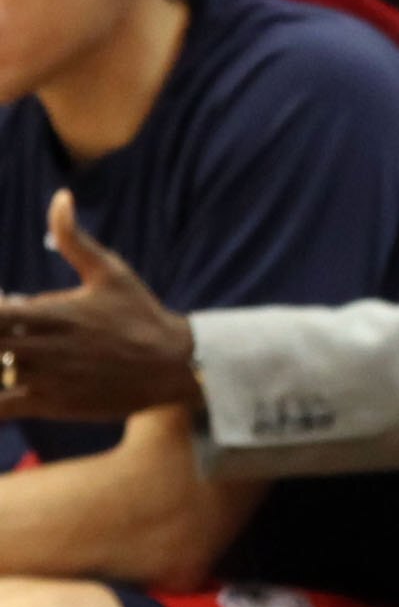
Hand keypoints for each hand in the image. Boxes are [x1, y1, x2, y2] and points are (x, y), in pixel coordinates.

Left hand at [0, 193, 199, 415]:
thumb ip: (75, 238)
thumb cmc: (140, 314)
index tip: (0, 302)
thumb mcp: (110, 271)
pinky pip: (3, 409)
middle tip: (6, 327)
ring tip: (7, 350)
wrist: (174, 365)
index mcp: (53, 313)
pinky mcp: (53, 406)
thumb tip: (60, 197)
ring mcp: (48, 381)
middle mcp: (45, 349)